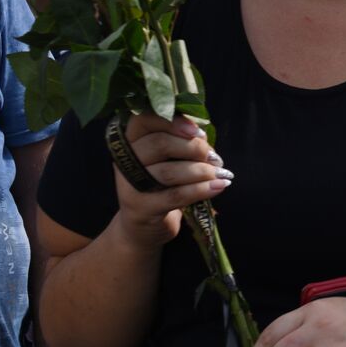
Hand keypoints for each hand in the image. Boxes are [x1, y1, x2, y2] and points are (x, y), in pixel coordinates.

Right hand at [112, 114, 227, 250]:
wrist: (145, 226)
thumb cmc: (163, 184)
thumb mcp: (170, 158)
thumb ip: (183, 141)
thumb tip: (203, 133)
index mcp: (131, 141)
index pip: (144, 119)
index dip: (173, 121)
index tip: (198, 131)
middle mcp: (125, 160)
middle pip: (159, 144)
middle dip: (194, 148)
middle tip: (214, 157)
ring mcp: (130, 186)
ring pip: (169, 172)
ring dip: (201, 171)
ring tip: (220, 174)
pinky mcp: (142, 208)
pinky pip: (176, 195)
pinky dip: (201, 190)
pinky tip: (219, 186)